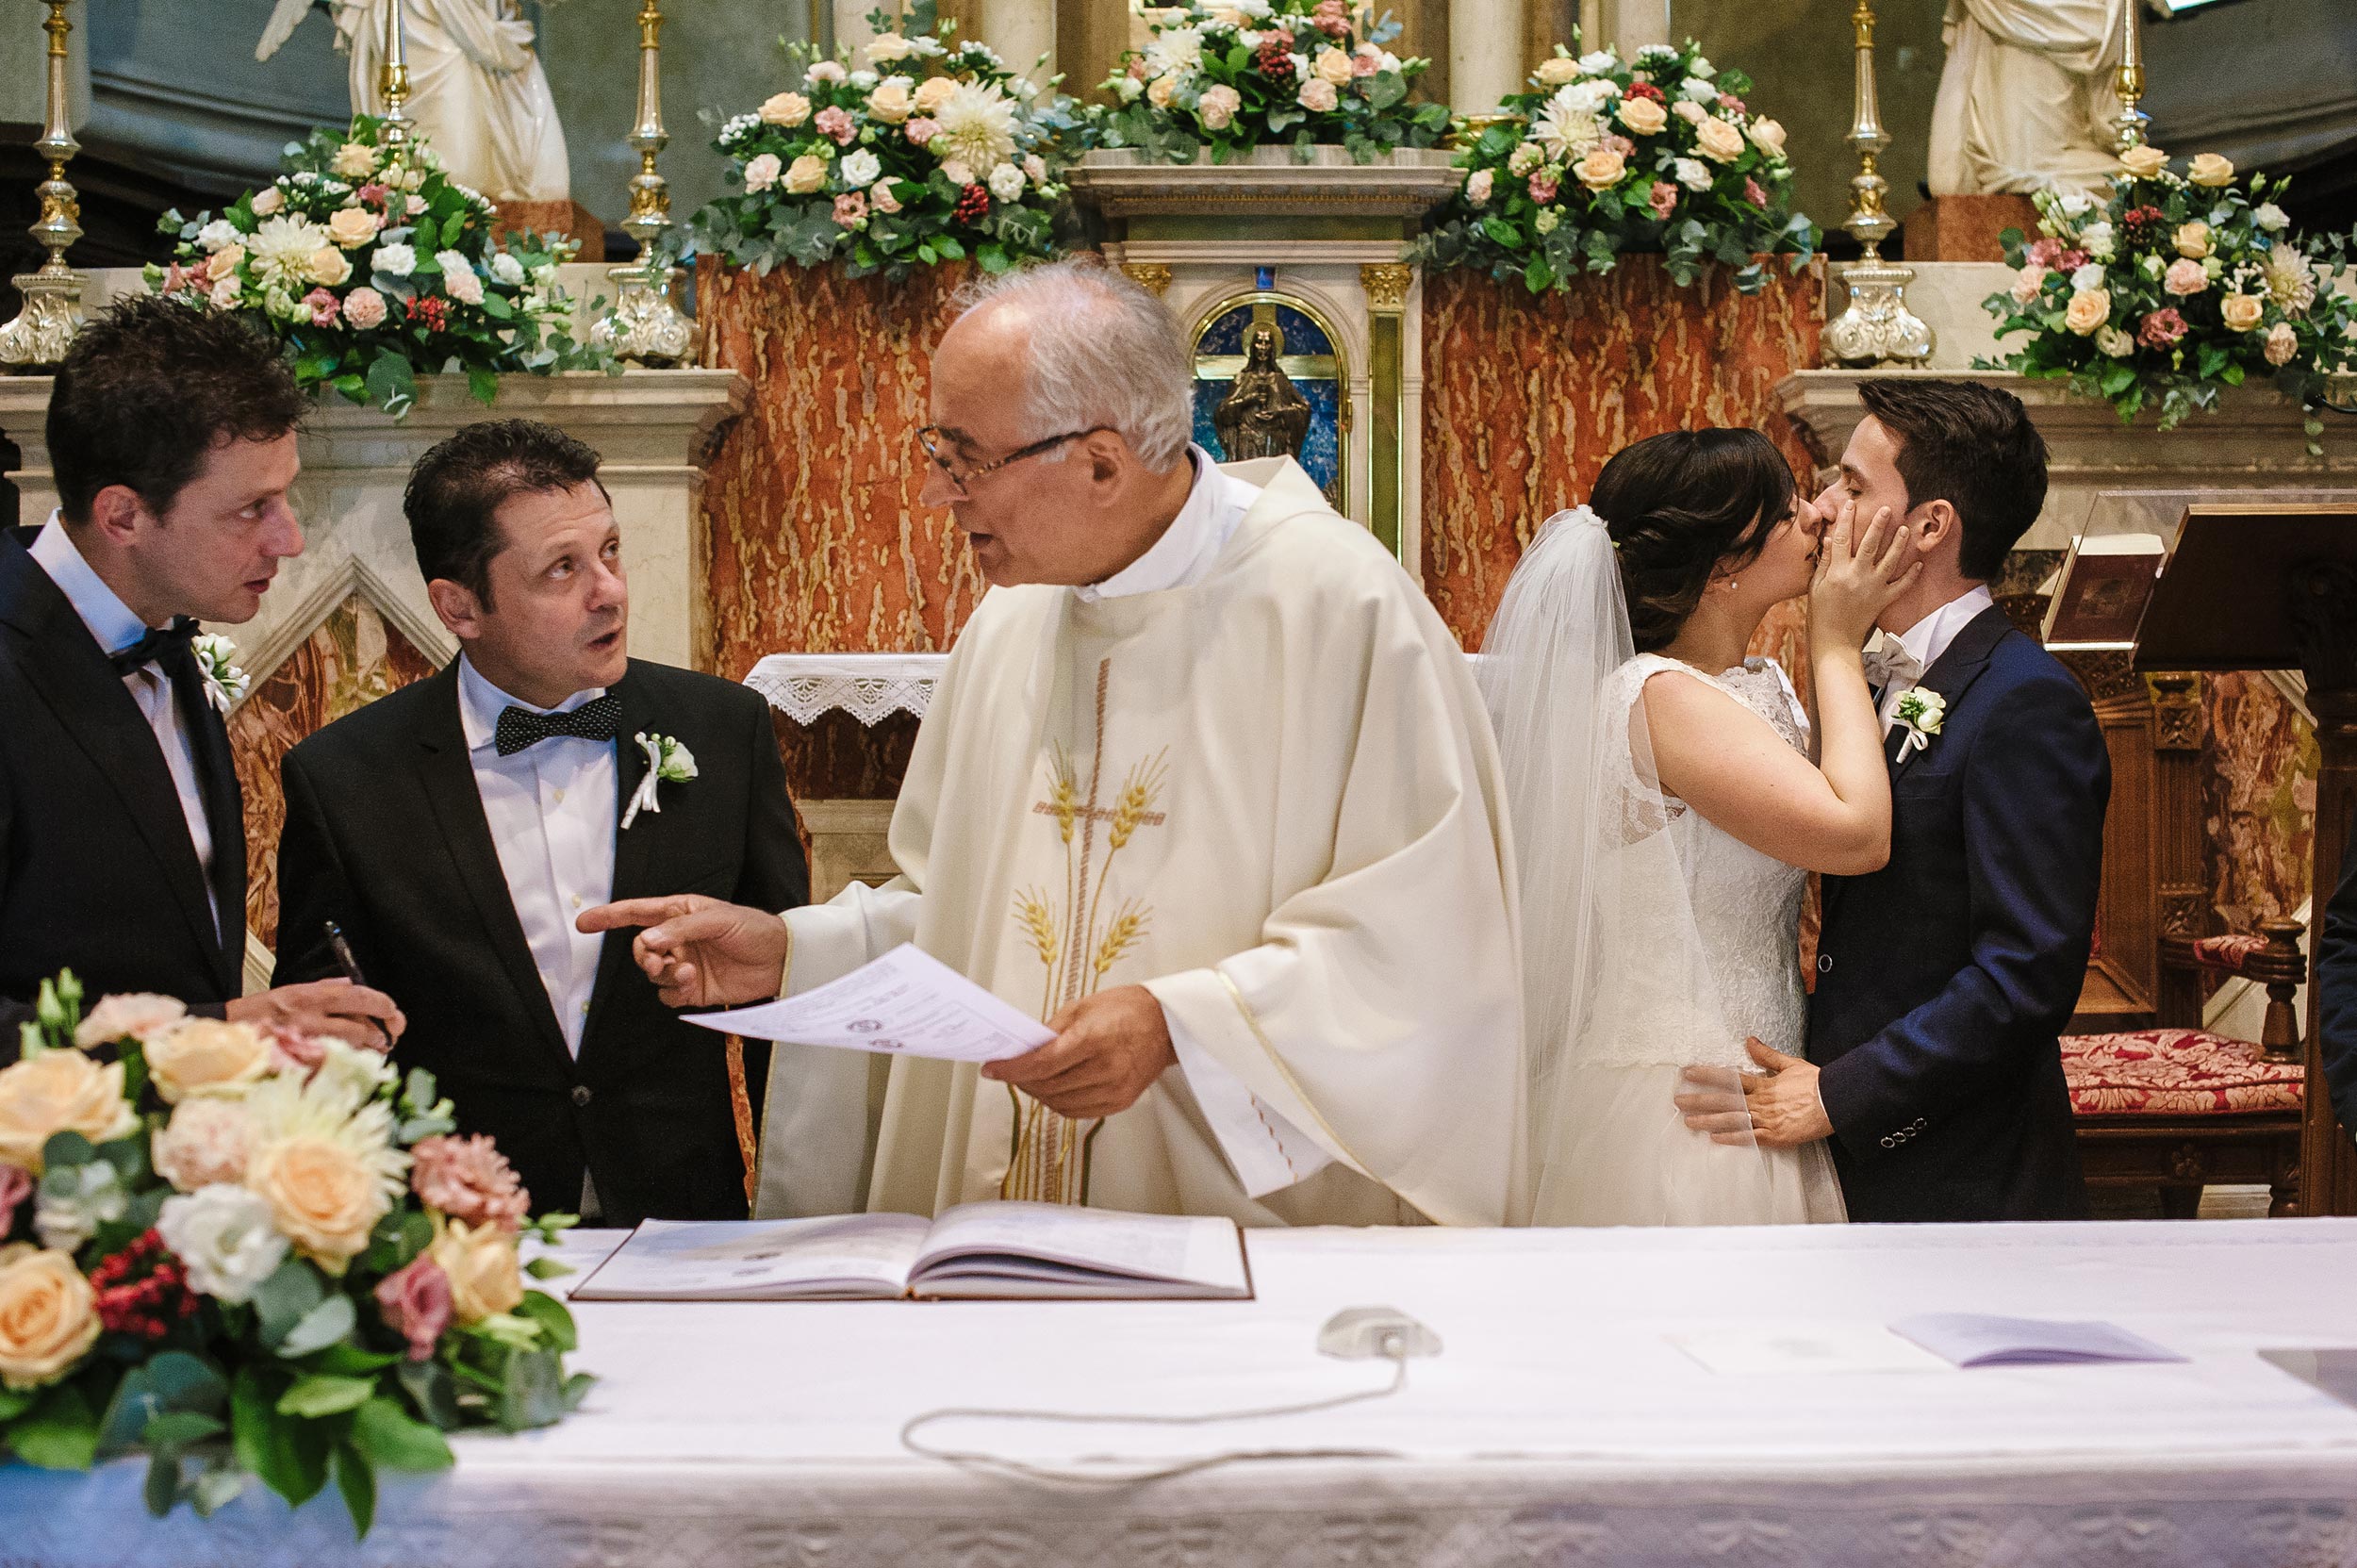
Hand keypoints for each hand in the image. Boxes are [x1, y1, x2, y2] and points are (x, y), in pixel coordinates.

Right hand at [228, 978, 404, 1049]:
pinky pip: (334, 1066)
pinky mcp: (299, 1066)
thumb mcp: (292, 991)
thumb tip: (354, 985)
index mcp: (312, 996)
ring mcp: (305, 1045)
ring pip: (351, 1049)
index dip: (384, 1006)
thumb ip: (326, 988)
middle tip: (385, 1038)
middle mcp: (311, 1018)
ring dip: (367, 1051)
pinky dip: (345, 1065)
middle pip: (361, 1026)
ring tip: (370, 1049)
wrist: (225, 1036)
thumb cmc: (259, 1014)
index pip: (360, 996)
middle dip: (381, 1034)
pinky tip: (346, 1063)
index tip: (392, 1013)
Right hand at [577, 895, 789, 1007]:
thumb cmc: (753, 928)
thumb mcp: (718, 918)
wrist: (780, 959)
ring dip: (663, 974)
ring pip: (653, 974)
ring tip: (687, 972)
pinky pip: (668, 994)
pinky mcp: (694, 989)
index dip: (609, 917)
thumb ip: (680, 928)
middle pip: (641, 950)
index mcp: (680, 914)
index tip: (584, 922)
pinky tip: (691, 984)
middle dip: (645, 956)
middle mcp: (678, 939)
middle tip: (661, 960)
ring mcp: (684, 964)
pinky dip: (673, 991)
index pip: (637, 913)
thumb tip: (649, 940)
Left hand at [980, 984, 1176, 1118]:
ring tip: (1031, 1080)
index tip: (991, 1070)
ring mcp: (1114, 1090)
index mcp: (1092, 1040)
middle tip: (1009, 1071)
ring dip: (1039, 1094)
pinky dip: (1059, 1103)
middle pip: (1047, 1086)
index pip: (1041, 1064)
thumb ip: (1050, 1032)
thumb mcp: (1082, 1008)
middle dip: (1022, 1081)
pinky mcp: (1120, 1103)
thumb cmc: (1125, 1009)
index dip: (1011, 1070)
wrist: (1167, 1025)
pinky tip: (1054, 1089)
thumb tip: (1024, 1052)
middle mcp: (1104, 1069)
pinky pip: (1078, 1111)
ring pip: (1059, 1103)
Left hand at [1675, 1038, 1833, 1149]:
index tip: (1688, 1073)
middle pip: (1724, 1100)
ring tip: (1688, 1122)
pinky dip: (1733, 1138)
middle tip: (1678, 1100)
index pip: (1729, 1078)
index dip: (1707, 1075)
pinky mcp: (1776, 1136)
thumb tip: (1749, 1040)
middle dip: (1699, 1100)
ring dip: (1708, 1121)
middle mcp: (1761, 1102)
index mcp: (1763, 1084)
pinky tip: (1715, 1138)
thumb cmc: (1815, 1083)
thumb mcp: (1790, 1064)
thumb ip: (1767, 1055)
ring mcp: (1767, 1120)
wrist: (1836, 1103)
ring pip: (1732, 1120)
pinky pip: (1750, 1138)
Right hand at [1808, 500, 1918, 650]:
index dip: (1846, 520)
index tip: (1851, 505)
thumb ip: (1824, 562)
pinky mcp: (1883, 600)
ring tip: (1904, 529)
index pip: (1841, 539)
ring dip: (1898, 544)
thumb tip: (1829, 539)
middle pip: (1869, 545)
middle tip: (1887, 509)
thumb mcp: (1815, 587)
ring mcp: (1872, 588)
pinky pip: (1901, 586)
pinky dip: (1911, 576)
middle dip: (1878, 525)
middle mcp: (1857, 576)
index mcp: (1837, 572)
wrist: (1835, 641)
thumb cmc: (1820, 614)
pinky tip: (1918, 564)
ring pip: (1889, 561)